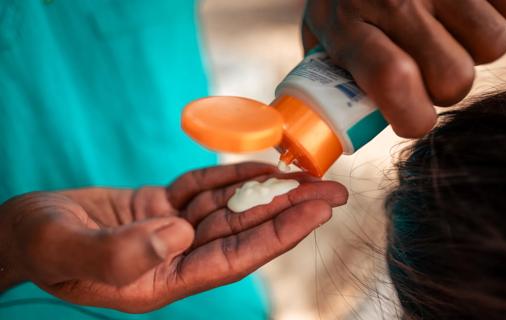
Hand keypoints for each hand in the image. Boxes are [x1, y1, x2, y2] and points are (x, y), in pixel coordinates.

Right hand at [0, 162, 346, 311]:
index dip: (277, 234)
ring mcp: (169, 230)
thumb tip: (178, 233)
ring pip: (229, 209)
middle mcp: (175, 256)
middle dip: (288, 211)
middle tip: (332, 191)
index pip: (234, 258)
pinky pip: (202, 190)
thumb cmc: (40, 243)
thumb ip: (120, 252)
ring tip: (304, 175)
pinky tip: (257, 166)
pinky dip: (229, 176)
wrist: (21, 228)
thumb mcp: (67, 248)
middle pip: (243, 232)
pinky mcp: (160, 206)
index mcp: (161, 280)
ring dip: (266, 190)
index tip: (316, 212)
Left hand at [303, 0, 505, 136]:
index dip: (413, 116)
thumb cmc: (343, 2)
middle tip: (426, 71)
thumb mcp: (322, 39)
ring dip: (472, 52)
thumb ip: (337, 80)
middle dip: (446, 89)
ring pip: (491, 46)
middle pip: (454, 76)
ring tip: (442, 37)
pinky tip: (457, 14)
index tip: (412, 119)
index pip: (393, 79)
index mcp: (347, 25)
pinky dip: (491, 18)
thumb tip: (361, 124)